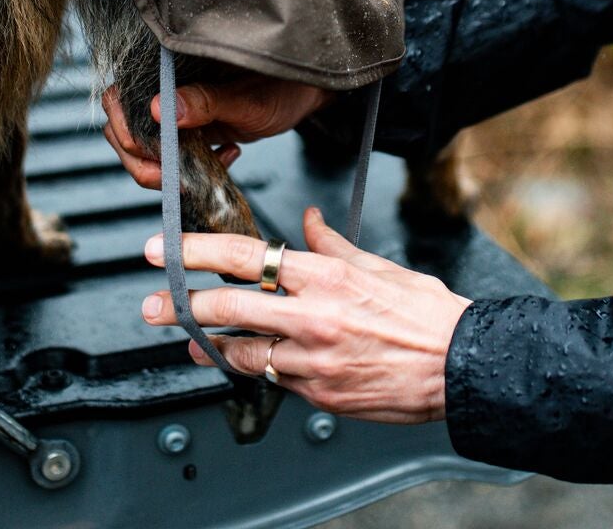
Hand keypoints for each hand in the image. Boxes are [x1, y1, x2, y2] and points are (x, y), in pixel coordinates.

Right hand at [101, 76, 332, 189]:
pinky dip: (187, 171)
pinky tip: (225, 157)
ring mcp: (173, 112)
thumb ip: (206, 102)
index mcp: (168, 68)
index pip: (118, 99)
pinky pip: (169, 158)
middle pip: (122, 130)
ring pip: (141, 150)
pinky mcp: (187, 132)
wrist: (304, 94)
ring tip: (207, 166)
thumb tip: (161, 109)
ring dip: (166, 170)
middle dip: (144, 161)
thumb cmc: (281, 84)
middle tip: (178, 177)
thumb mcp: (246, 97)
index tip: (153, 155)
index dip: (125, 131)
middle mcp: (162, 89)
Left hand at [139, 206, 472, 422]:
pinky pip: (273, 378)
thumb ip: (333, 246)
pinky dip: (258, 367)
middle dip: (179, 306)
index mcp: (325, 276)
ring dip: (212, 345)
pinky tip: (247, 360)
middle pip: (226, 307)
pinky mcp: (319, 394)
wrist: (462, 366)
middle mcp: (312, 316)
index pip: (244, 256)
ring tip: (193, 340)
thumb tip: (310, 219)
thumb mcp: (379, 266)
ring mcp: (312, 360)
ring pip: (241, 351)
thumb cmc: (426, 315)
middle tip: (150, 306)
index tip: (161, 250)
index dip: (194, 253)